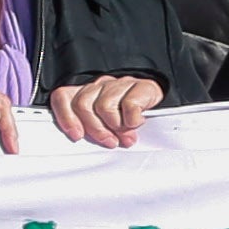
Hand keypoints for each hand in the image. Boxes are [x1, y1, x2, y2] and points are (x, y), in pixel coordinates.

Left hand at [40, 73, 164, 148]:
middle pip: (82, 104)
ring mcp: (119, 84)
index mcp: (86, 95)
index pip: (63, 97)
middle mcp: (100, 87)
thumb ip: (92, 133)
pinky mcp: (140, 86)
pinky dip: (133, 120)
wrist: (164, 110)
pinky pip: (129, 104)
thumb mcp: (106, 130)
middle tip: (109, 142)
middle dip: (95, 129)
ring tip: (125, 136)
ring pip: (104, 105)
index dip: (65, 117)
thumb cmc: (129, 122)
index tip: (76, 136)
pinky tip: (137, 123)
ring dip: (115, 127)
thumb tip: (83, 145)